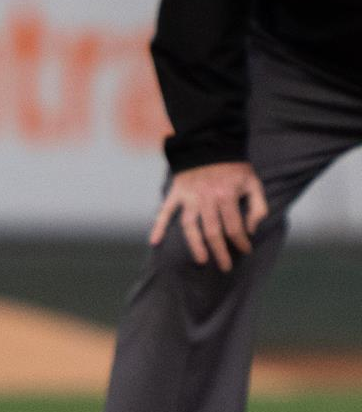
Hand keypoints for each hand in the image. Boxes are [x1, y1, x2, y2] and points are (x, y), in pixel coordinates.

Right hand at [150, 160, 268, 273]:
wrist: (209, 144)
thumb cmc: (234, 168)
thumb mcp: (254, 183)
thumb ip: (258, 207)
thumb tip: (251, 229)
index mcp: (227, 196)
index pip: (234, 226)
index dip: (241, 241)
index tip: (245, 250)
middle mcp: (206, 199)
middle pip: (213, 231)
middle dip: (220, 252)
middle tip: (225, 267)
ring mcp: (189, 197)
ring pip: (190, 226)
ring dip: (195, 245)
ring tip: (201, 261)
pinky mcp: (176, 194)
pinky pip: (165, 211)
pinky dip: (158, 226)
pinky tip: (154, 242)